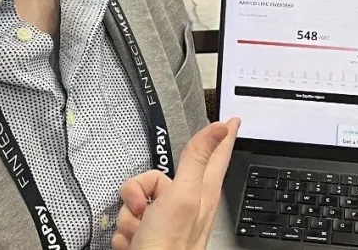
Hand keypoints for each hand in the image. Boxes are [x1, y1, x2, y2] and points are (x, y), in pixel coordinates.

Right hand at [112, 118, 240, 249]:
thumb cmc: (166, 246)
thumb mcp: (182, 195)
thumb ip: (197, 158)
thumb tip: (221, 127)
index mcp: (201, 192)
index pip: (216, 154)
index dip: (222, 135)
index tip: (232, 121)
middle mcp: (186, 205)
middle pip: (159, 176)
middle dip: (140, 189)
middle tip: (142, 208)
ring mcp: (166, 222)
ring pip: (138, 197)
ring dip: (130, 214)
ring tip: (138, 233)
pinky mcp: (149, 236)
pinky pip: (129, 219)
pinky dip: (126, 231)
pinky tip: (133, 243)